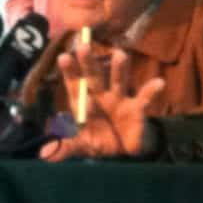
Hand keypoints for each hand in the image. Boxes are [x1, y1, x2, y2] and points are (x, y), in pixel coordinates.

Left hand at [40, 45, 164, 160]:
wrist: (123, 150)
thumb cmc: (99, 141)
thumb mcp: (81, 145)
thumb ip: (64, 147)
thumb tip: (44, 156)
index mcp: (84, 102)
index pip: (74, 84)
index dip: (70, 72)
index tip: (64, 57)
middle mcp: (101, 95)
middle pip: (94, 76)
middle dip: (89, 63)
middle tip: (84, 46)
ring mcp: (119, 99)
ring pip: (118, 80)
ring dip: (119, 69)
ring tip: (120, 55)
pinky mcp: (136, 108)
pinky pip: (144, 98)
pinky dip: (152, 91)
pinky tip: (158, 83)